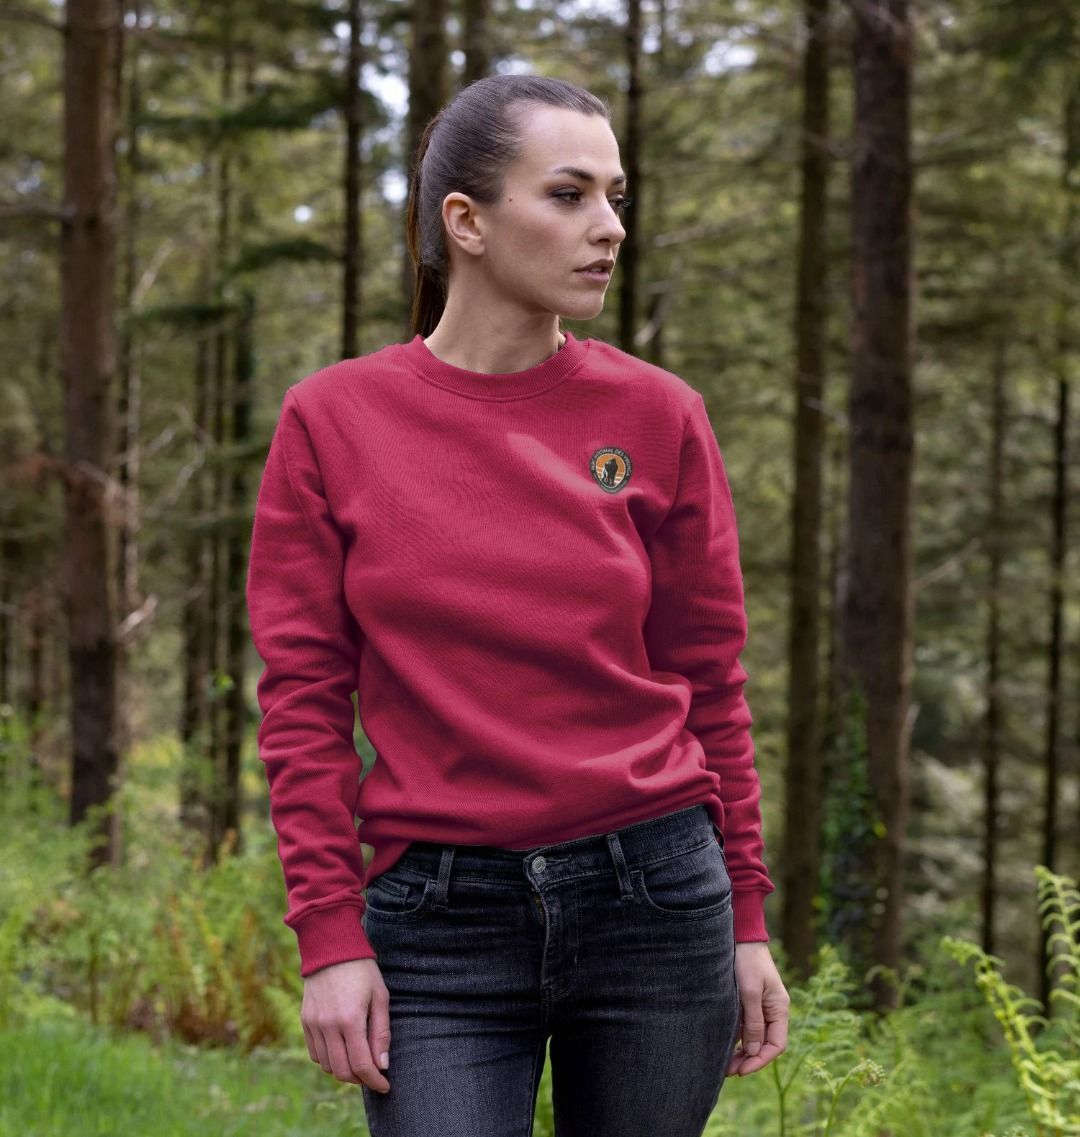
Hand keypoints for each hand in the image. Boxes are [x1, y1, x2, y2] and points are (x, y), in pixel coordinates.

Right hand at [301, 957, 391, 1092]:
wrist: (332, 948)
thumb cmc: (362, 970)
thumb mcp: (380, 996)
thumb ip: (381, 1032)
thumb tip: (382, 1065)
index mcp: (350, 1020)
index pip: (362, 1065)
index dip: (375, 1081)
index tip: (385, 1086)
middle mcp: (328, 1026)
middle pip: (342, 1071)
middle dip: (360, 1079)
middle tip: (373, 1075)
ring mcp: (314, 1024)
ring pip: (327, 1065)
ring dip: (344, 1071)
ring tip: (359, 1062)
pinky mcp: (306, 1021)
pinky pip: (315, 1053)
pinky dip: (328, 1060)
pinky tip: (341, 1051)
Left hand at [726, 941, 789, 1076]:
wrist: (741, 936)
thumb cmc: (747, 961)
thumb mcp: (749, 992)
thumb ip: (753, 1022)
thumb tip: (754, 1051)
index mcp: (780, 1009)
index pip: (776, 1045)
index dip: (761, 1060)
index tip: (743, 1070)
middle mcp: (773, 1011)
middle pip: (765, 1044)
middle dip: (749, 1059)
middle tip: (728, 1071)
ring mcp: (761, 1007)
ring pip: (754, 1037)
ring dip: (741, 1051)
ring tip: (723, 1064)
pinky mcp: (748, 1002)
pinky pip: (745, 1026)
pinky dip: (736, 1038)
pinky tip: (723, 1045)